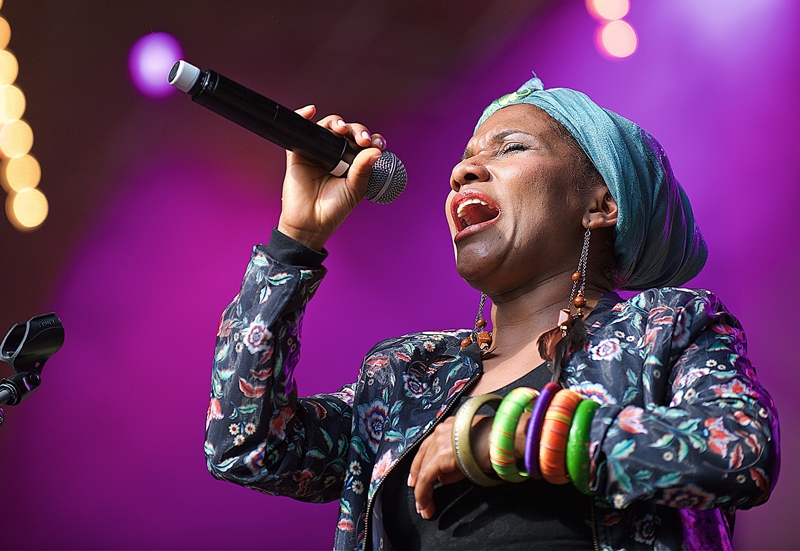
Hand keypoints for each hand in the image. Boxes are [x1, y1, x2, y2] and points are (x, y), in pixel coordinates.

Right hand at [277, 105, 385, 250]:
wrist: (310, 223)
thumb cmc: (334, 209)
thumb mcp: (355, 190)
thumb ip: (363, 169)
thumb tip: (376, 151)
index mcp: (353, 163)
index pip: (364, 143)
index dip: (371, 139)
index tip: (378, 144)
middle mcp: (336, 154)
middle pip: (347, 131)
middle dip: (357, 131)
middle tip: (362, 140)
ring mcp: (318, 152)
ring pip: (327, 128)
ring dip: (336, 122)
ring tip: (340, 129)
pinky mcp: (299, 153)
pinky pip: (301, 131)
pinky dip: (303, 117)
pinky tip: (310, 112)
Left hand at [408, 415, 492, 519]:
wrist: (505, 438)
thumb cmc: (497, 443)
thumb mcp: (473, 452)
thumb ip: (456, 464)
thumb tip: (443, 478)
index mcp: (449, 426)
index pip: (429, 446)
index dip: (421, 463)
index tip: (417, 478)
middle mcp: (440, 431)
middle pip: (422, 457)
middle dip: (418, 478)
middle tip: (418, 496)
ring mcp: (439, 442)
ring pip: (423, 470)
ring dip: (422, 491)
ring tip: (423, 508)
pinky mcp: (440, 456)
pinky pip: (427, 478)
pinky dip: (423, 493)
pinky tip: (425, 505)